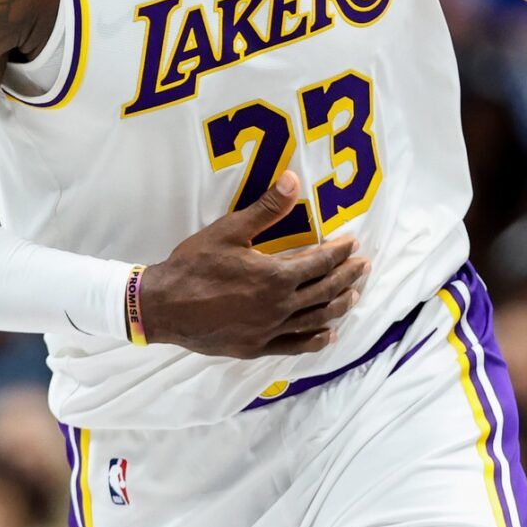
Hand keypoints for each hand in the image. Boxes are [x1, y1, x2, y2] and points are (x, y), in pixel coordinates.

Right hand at [141, 171, 370, 357]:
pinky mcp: (257, 347)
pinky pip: (296, 346)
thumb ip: (266, 209)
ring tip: (354, 294)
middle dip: (347, 276)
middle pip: (325, 291)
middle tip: (363, 265)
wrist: (163, 306)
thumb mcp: (229, 230)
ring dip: (339, 305)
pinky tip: (329, 334)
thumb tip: (293, 179)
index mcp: (275, 276)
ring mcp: (269, 330)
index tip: (353, 243)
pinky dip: (317, 340)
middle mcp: (279, 307)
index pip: (319, 263)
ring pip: (317, 319)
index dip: (340, 252)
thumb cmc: (194, 265)